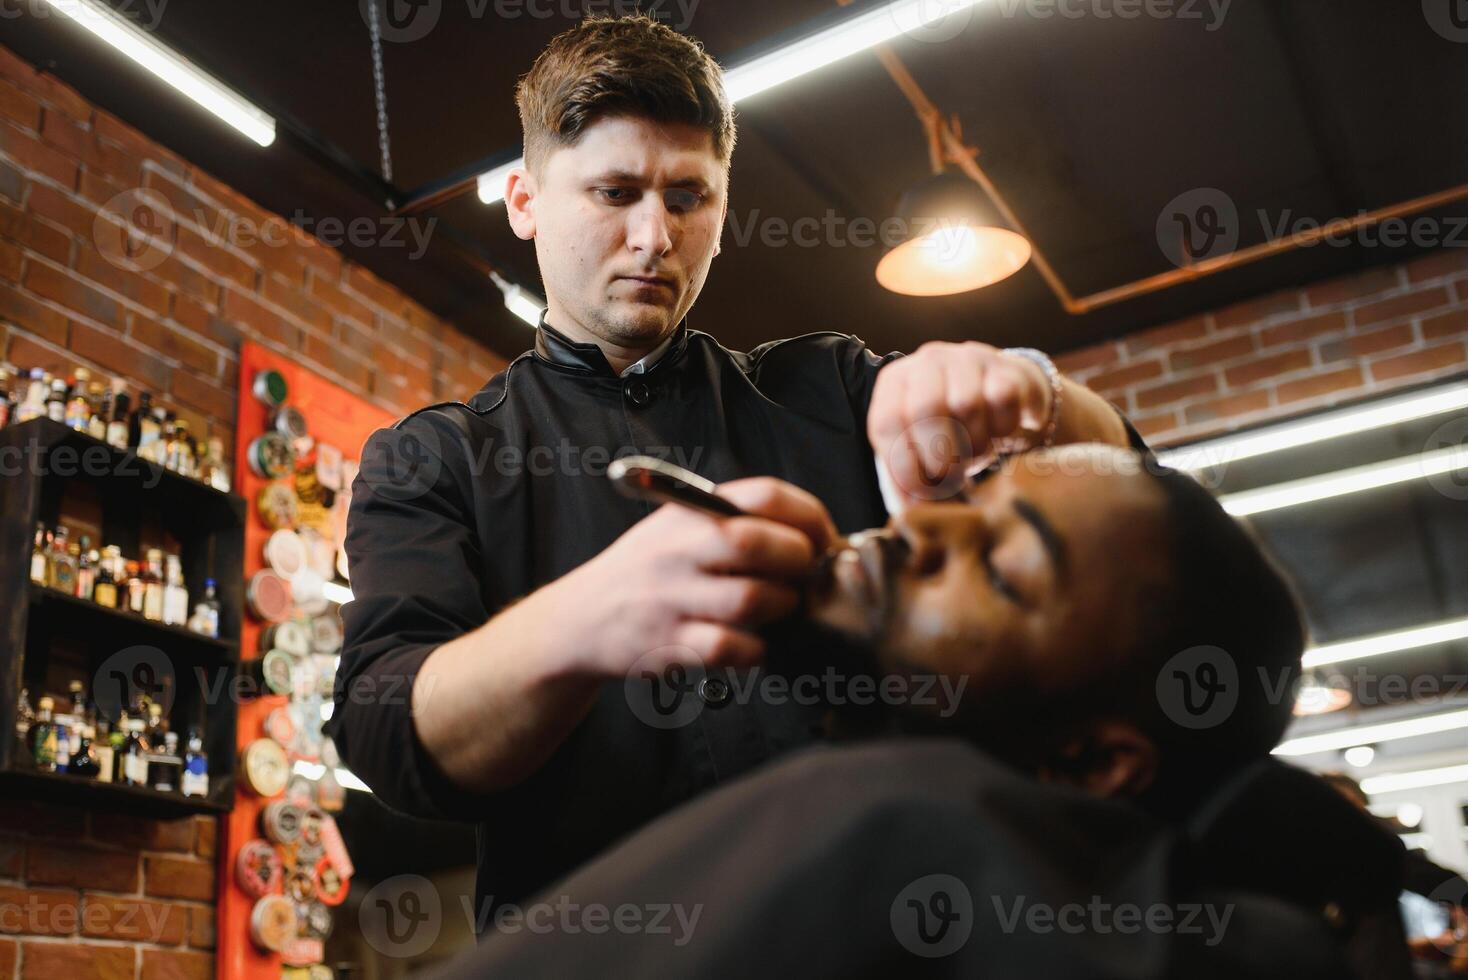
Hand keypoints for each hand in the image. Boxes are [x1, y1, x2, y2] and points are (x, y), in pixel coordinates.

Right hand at [553, 477, 838, 676]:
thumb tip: (822, 540)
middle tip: (806, 576)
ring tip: (780, 609)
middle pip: (755, 542)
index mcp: (691, 511)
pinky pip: (730, 648)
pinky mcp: (668, 644)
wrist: (582, 618)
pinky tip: (753, 646)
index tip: (824, 539)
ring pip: (751, 600)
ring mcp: (670, 597)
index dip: (809, 517)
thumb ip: (738, 523)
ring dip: (782, 608)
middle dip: (799, 561)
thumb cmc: (649, 572)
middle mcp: (677, 548)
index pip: (763, 495)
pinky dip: (755, 651)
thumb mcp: (680, 527)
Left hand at [867, 341, 1050, 508]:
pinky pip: (1003, 399)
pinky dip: (1005, 427)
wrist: (1003, 401)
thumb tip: (909, 515)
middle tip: (953, 476)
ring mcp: (967, 359)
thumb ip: (907, 481)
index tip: (923, 491)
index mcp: (895, 383)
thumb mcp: (921, 453)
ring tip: (977, 451)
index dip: (905, 465)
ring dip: (976, 445)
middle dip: (941, 457)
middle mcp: (926, 362)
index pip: (886, 422)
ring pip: (967, 404)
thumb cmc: (954, 433)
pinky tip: (1001, 431)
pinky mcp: (1005, 366)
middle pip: (925, 409)